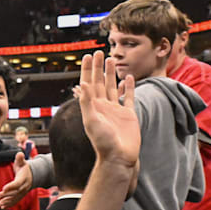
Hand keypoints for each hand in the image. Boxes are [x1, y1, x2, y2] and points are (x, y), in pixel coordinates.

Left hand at [0, 152, 31, 208]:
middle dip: (6, 195)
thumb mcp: (22, 162)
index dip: (11, 186)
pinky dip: (10, 204)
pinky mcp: (21, 195)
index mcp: (24, 178)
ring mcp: (23, 192)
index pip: (17, 183)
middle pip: (15, 192)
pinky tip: (3, 206)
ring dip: (7, 201)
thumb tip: (19, 154)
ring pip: (15, 198)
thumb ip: (20, 158)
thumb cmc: (24, 167)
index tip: (3, 189)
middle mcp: (24, 186)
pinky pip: (16, 200)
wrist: (32, 175)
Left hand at [76, 51, 138, 168]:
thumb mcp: (91, 121)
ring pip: (112, 87)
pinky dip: (128, 86)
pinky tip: (127, 77)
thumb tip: (82, 84)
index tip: (87, 56)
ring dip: (111, 73)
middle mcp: (103, 106)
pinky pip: (128, 97)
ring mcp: (116, 110)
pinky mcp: (128, 114)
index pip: (89, 83)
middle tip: (98, 52)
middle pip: (100, 82)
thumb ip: (87, 103)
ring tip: (110, 59)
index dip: (87, 70)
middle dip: (98, 67)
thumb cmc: (103, 143)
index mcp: (92, 107)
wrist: (119, 158)